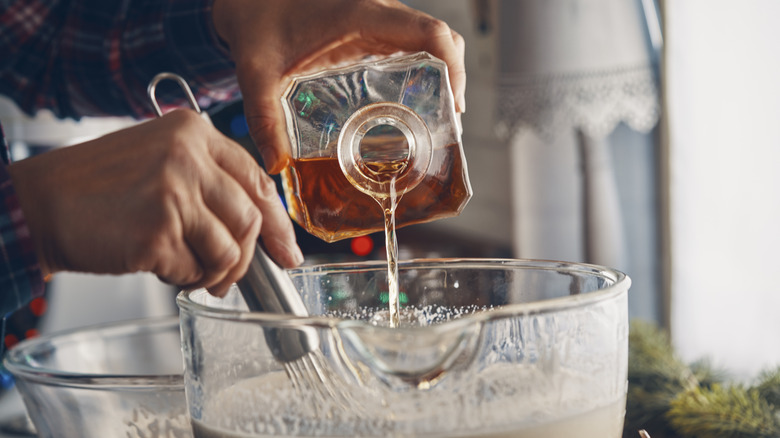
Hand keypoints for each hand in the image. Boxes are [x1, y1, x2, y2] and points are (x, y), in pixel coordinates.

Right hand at [8, 109, 301, 295]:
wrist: (41, 203)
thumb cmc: (99, 187)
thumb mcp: (161, 160)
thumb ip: (210, 181)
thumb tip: (260, 227)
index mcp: (194, 131)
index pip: (258, 179)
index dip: (277, 222)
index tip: (287, 250)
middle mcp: (188, 156)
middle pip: (250, 219)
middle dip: (246, 258)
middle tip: (229, 278)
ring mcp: (173, 193)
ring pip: (230, 250)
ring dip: (216, 274)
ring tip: (192, 276)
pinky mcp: (156, 232)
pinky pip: (194, 270)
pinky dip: (183, 279)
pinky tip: (161, 269)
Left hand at [212, 0, 465, 173]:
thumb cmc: (254, 23)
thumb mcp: (256, 73)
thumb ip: (264, 119)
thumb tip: (277, 163)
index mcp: (360, 15)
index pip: (429, 33)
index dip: (454, 67)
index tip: (455, 102)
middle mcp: (376, 11)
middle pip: (440, 37)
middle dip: (454, 76)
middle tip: (447, 118)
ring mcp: (375, 17)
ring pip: (428, 38)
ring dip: (440, 71)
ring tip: (433, 113)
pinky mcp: (369, 25)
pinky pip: (410, 40)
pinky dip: (422, 65)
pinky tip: (407, 98)